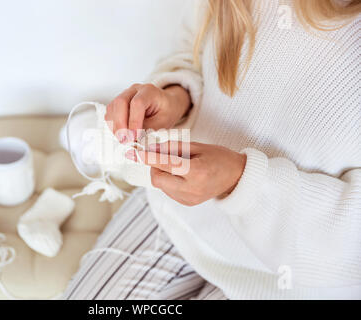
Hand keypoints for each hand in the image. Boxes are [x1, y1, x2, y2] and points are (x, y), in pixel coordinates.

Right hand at [105, 83, 190, 141]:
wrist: (166, 103)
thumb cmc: (167, 111)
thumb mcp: (164, 122)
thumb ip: (149, 129)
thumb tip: (135, 139)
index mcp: (149, 91)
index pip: (137, 103)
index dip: (134, 121)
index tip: (134, 136)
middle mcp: (135, 90)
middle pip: (120, 102)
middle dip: (120, 124)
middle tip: (124, 140)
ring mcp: (125, 95)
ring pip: (112, 107)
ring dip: (115, 126)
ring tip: (123, 139)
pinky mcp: (118, 103)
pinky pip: (110, 112)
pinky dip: (113, 124)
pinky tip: (121, 133)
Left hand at [126, 141, 246, 205]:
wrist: (236, 177)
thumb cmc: (219, 158)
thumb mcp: (197, 146)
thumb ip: (172, 147)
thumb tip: (150, 148)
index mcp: (197, 172)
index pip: (165, 164)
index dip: (147, 157)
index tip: (133, 152)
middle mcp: (192, 188)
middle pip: (157, 178)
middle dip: (154, 166)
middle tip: (163, 157)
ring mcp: (189, 199)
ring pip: (161, 185)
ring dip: (161, 173)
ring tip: (178, 165)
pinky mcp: (187, 203)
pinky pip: (168, 191)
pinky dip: (168, 181)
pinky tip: (181, 175)